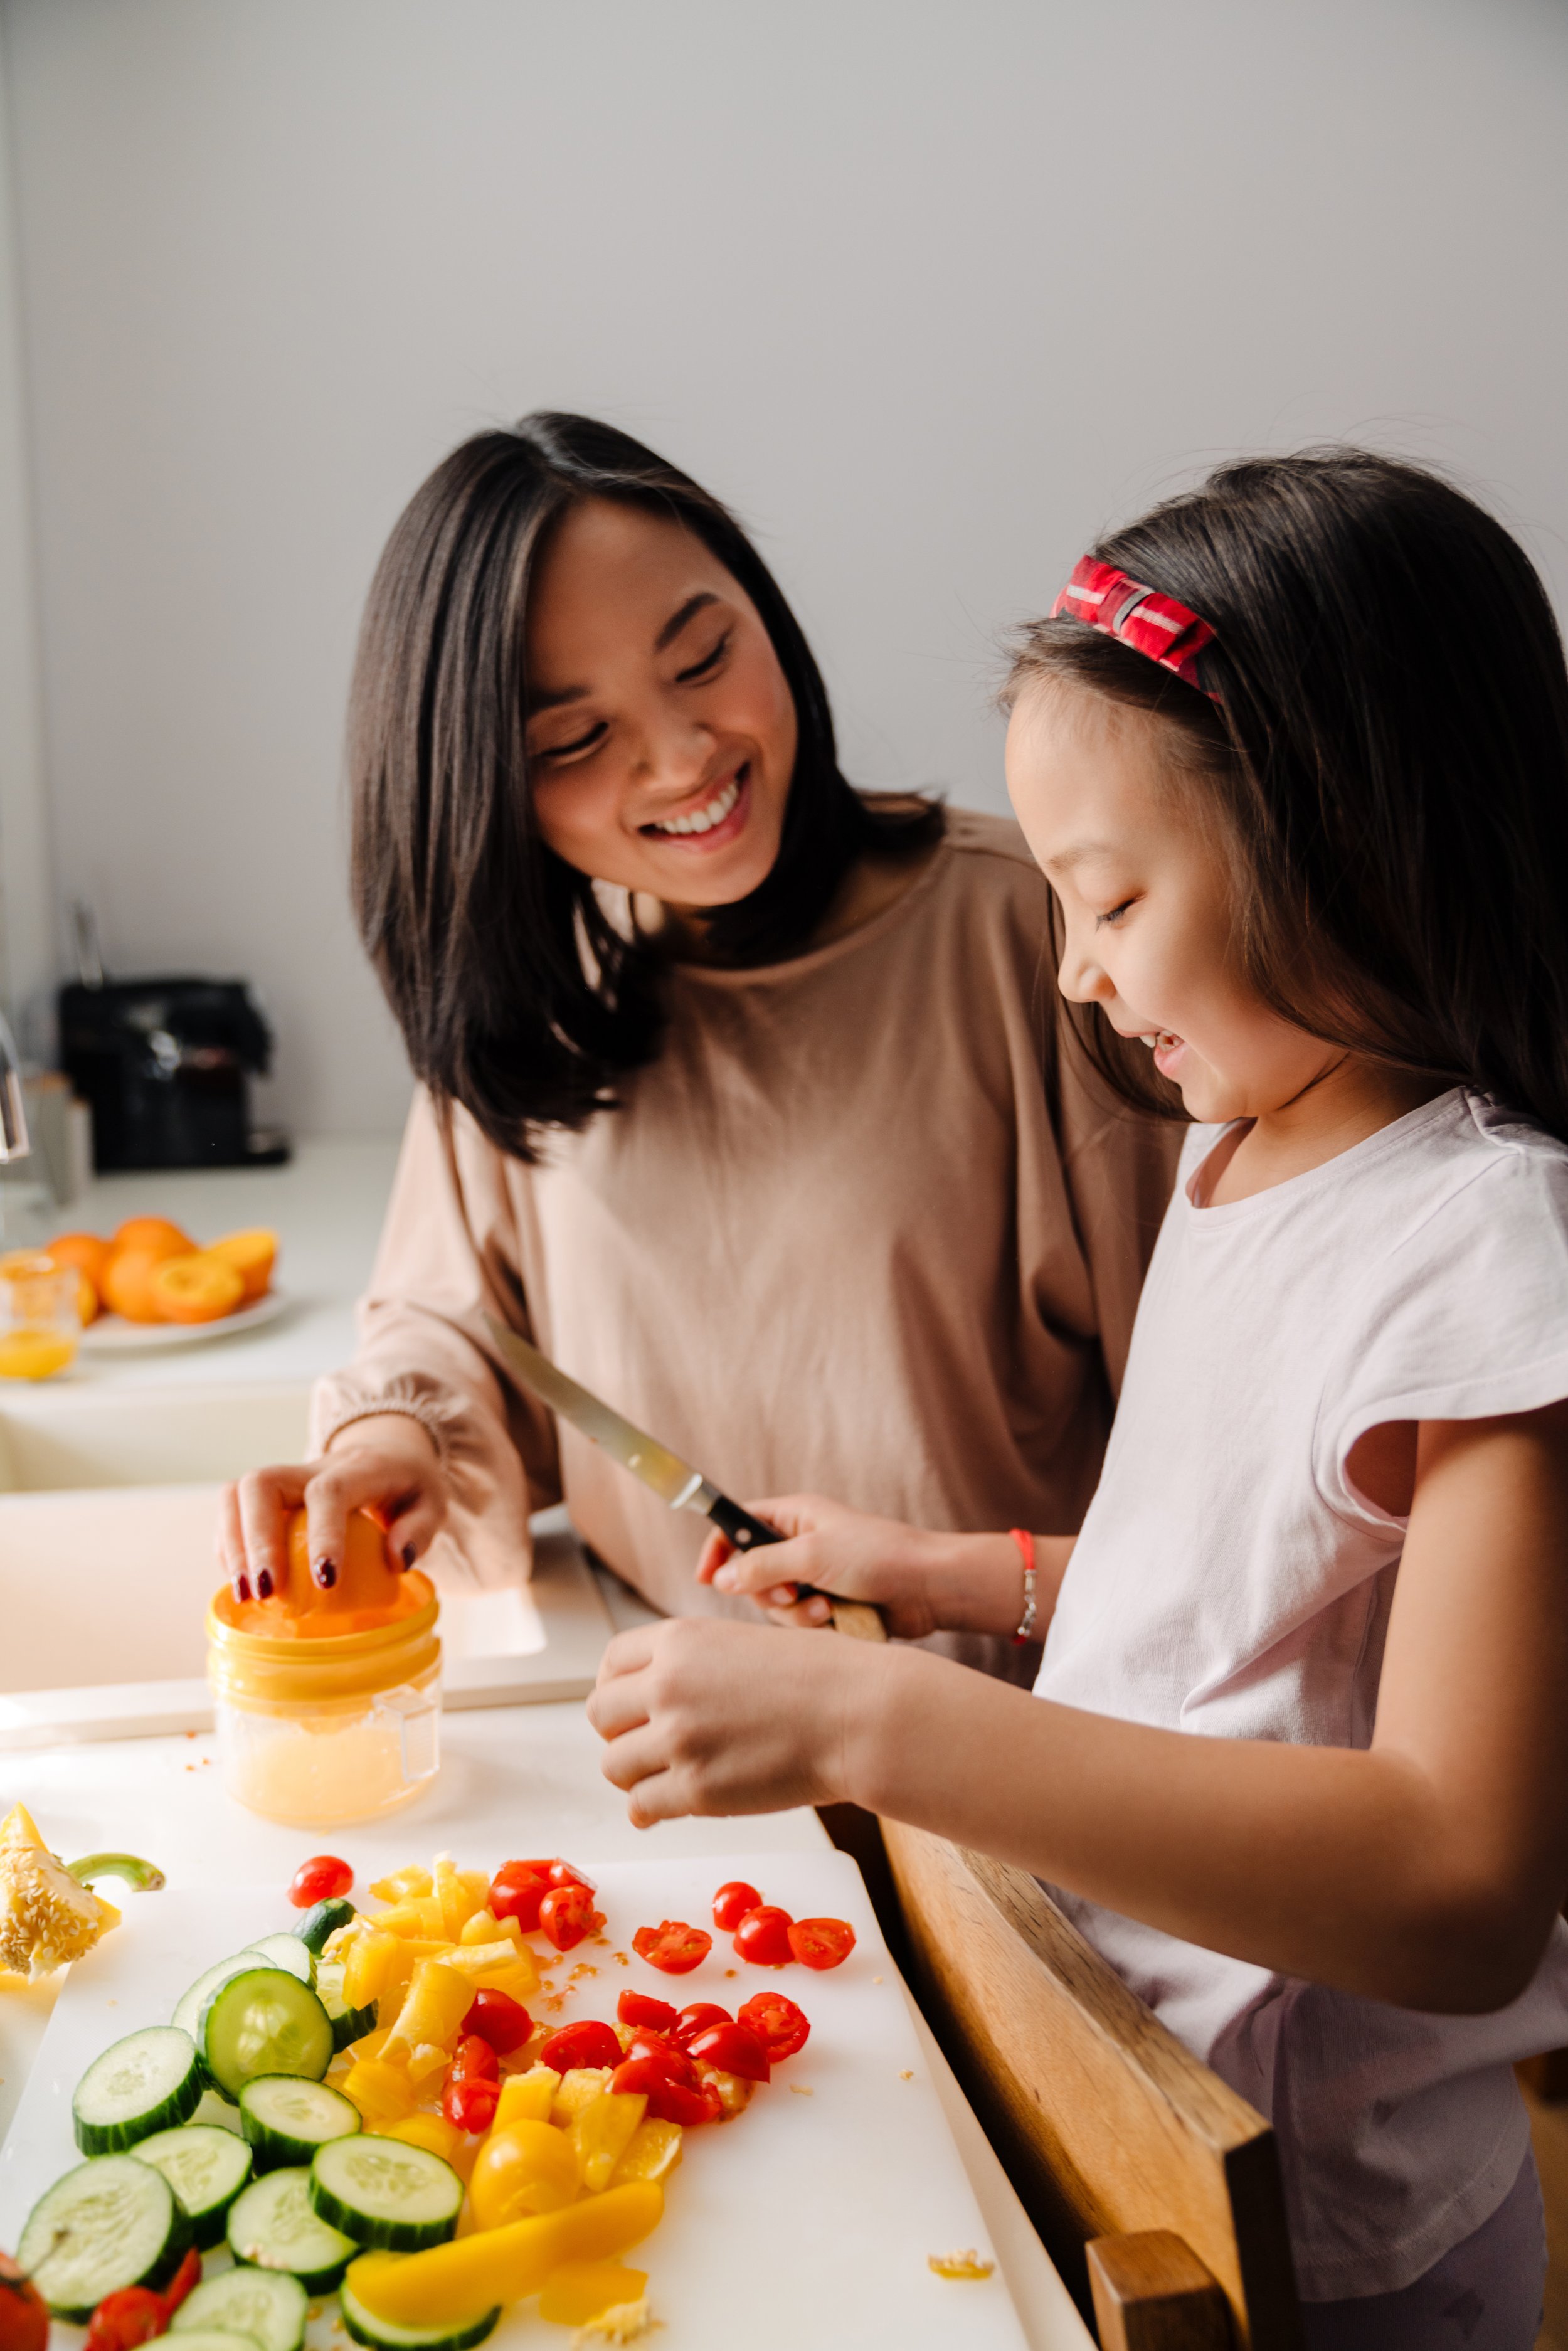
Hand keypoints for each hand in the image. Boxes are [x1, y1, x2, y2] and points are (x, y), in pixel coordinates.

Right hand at [218, 1415, 446, 1601]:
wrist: (387, 1451)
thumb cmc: (408, 1484)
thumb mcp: (432, 1502)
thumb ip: (420, 1529)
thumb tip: (396, 1560)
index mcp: (360, 1467)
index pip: (331, 1491)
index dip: (323, 1534)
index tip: (324, 1581)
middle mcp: (314, 1466)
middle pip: (263, 1483)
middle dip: (257, 1540)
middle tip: (266, 1591)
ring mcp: (286, 1478)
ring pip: (237, 1493)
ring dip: (233, 1545)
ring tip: (245, 1594)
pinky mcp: (267, 1494)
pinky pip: (233, 1510)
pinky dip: (229, 1547)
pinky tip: (240, 1582)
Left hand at [587, 1615, 884, 1825]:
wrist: (859, 1715)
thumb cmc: (820, 1677)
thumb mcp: (742, 1643)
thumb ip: (693, 1664)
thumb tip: (658, 1696)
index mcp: (680, 1639)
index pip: (611, 1663)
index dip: (616, 1688)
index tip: (630, 1706)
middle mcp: (668, 1684)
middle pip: (602, 1715)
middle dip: (620, 1732)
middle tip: (644, 1745)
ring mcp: (679, 1738)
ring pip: (614, 1765)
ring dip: (633, 1774)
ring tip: (661, 1776)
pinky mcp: (696, 1789)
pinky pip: (641, 1806)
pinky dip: (648, 1810)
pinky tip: (663, 1806)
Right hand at [695, 1492, 1013, 1640]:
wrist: (929, 1589)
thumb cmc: (878, 1556)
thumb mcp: (812, 1555)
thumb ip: (762, 1565)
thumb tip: (721, 1579)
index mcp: (794, 1516)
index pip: (738, 1525)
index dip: (718, 1550)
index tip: (706, 1577)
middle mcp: (800, 1544)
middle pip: (751, 1574)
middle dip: (769, 1592)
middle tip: (792, 1593)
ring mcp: (814, 1577)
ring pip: (776, 1605)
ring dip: (796, 1613)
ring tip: (826, 1608)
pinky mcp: (828, 1605)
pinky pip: (800, 1623)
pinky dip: (815, 1625)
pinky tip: (838, 1619)